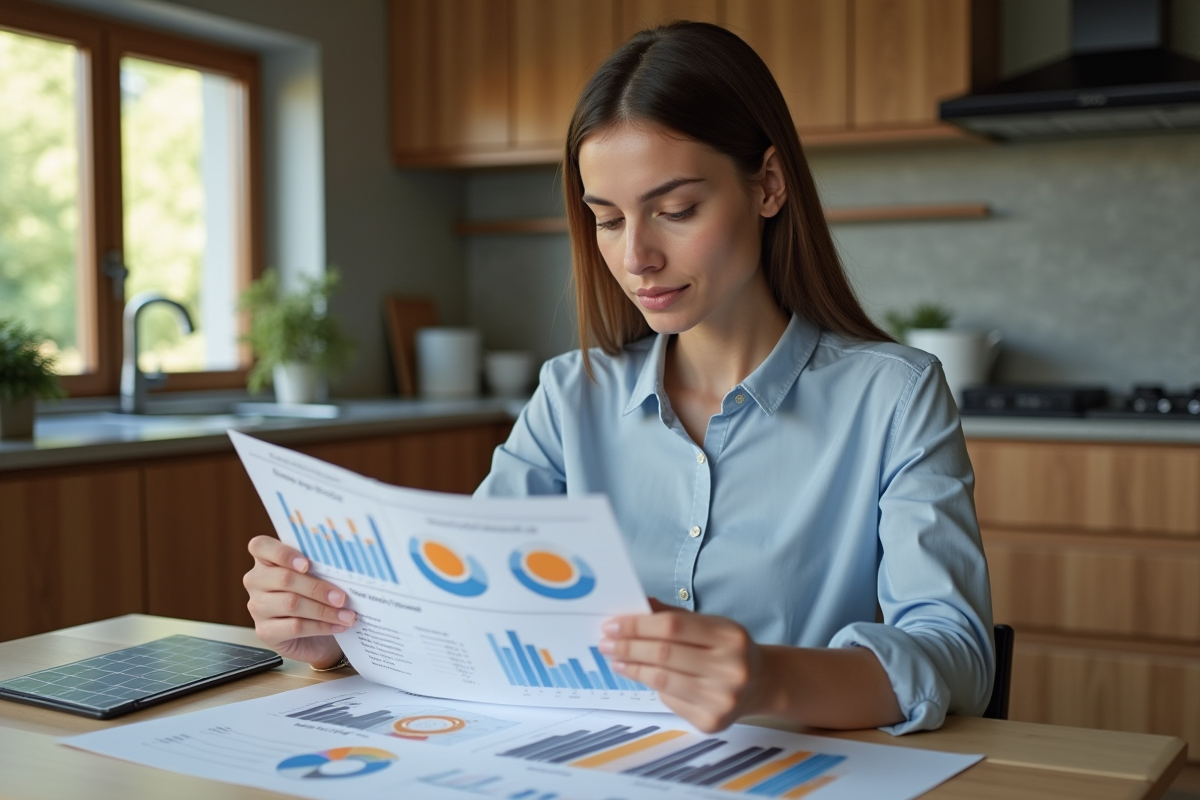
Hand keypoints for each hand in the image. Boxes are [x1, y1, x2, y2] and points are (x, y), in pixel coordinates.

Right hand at [243, 535, 353, 667]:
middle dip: (318, 588)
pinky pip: (294, 626)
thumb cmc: (316, 597)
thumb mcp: (317, 576)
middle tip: (342, 597)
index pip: (261, 546)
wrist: (315, 636)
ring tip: (347, 615)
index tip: (307, 564)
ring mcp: (257, 607)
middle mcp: (256, 581)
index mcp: (266, 560)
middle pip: (284, 579)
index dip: (282, 553)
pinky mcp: (264, 631)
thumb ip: (320, 566)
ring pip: (291, 604)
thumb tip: (344, 564)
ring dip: (324, 610)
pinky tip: (337, 625)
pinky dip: (320, 626)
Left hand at [599, 600, 766, 731]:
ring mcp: (722, 699)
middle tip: (606, 643)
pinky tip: (644, 676)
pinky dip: (653, 687)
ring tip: (616, 660)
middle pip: (663, 655)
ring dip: (632, 668)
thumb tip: (635, 607)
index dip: (637, 625)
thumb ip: (673, 616)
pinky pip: (669, 700)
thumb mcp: (710, 624)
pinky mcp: (711, 722)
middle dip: (628, 647)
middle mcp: (730, 669)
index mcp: (730, 637)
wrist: (761, 684)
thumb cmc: (728, 649)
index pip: (672, 627)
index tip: (612, 625)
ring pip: (661, 680)